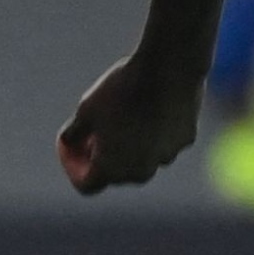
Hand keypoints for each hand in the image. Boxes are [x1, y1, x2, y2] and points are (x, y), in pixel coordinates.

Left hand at [58, 54, 201, 193]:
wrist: (167, 69)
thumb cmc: (121, 91)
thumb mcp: (86, 111)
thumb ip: (74, 133)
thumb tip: (69, 140)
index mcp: (111, 169)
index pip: (86, 185)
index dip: (72, 168)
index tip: (69, 147)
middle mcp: (140, 172)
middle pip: (114, 175)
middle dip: (98, 158)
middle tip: (90, 134)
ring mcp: (166, 157)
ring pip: (140, 160)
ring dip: (126, 147)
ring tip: (117, 120)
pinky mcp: (184, 140)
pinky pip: (162, 143)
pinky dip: (150, 134)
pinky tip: (145, 109)